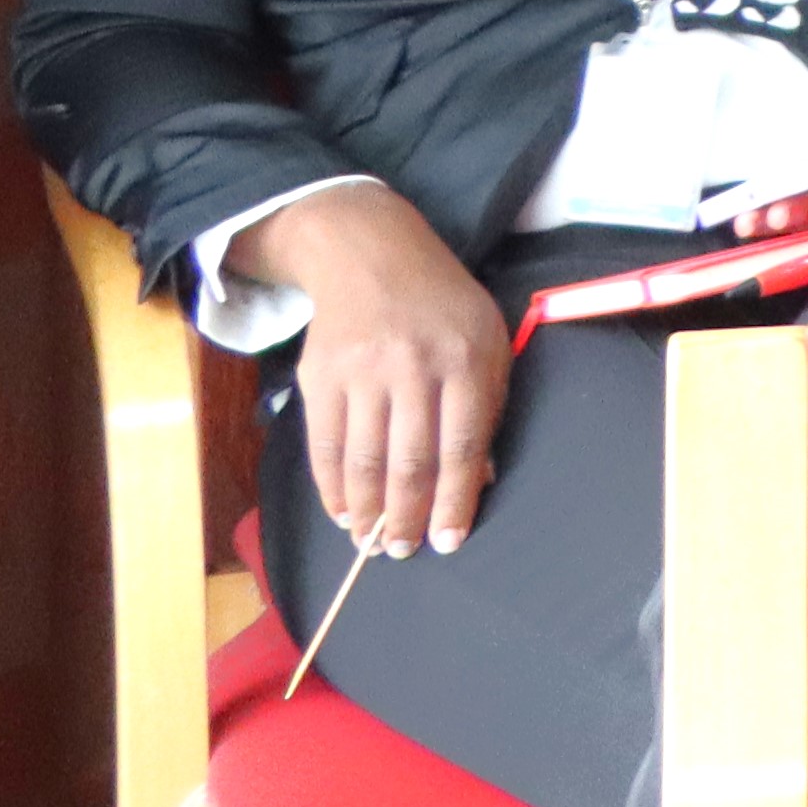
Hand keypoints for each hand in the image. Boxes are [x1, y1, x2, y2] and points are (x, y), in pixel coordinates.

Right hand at [235, 183, 510, 555]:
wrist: (371, 255)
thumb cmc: (443, 309)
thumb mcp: (488, 344)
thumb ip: (488, 410)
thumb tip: (478, 481)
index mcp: (465, 362)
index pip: (462, 447)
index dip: (455, 501)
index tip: (449, 540)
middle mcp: (412, 368)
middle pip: (409, 461)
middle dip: (407, 517)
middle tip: (404, 552)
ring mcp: (361, 371)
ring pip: (362, 460)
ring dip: (366, 512)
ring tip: (372, 542)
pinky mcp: (318, 375)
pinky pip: (324, 444)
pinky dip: (331, 486)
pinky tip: (341, 511)